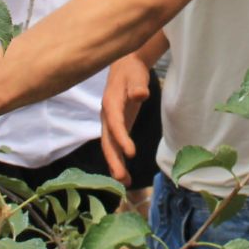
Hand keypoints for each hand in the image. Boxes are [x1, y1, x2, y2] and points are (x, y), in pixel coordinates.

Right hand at [100, 53, 152, 183]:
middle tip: (120, 177)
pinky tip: (127, 176)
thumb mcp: (137, 75)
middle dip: (113, 159)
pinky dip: (120, 159)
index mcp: (111, 103)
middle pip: (108, 140)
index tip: (131, 152)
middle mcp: (107, 116)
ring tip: (126, 182)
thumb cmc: (132, 71)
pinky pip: (116, 146)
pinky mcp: (116, 127)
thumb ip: (138, 86)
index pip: (115, 123)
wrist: (124, 66)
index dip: (121, 138)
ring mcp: (110, 123)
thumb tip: (141, 94)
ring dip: (116, 164)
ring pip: (110, 146)